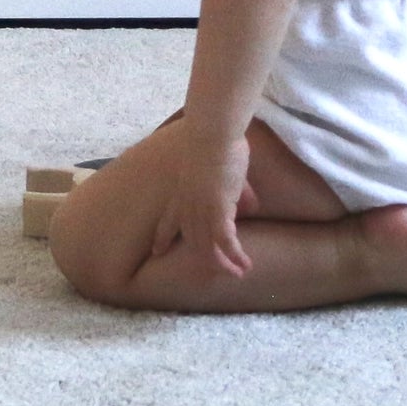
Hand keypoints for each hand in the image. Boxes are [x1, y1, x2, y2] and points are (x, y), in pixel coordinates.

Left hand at [150, 130, 253, 278]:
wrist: (212, 132)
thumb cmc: (216, 139)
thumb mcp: (219, 167)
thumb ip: (233, 188)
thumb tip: (250, 203)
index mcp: (181, 192)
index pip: (168, 221)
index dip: (163, 237)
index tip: (156, 251)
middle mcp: (187, 206)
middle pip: (191, 241)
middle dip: (203, 259)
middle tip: (214, 272)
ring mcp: (201, 211)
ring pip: (208, 248)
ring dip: (223, 264)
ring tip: (236, 274)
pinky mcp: (217, 211)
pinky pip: (226, 242)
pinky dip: (235, 256)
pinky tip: (245, 265)